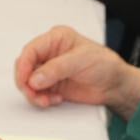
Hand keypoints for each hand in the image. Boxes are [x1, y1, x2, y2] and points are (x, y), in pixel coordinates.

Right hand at [12, 24, 139, 117]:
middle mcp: (49, 53)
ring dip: (34, 94)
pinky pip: (37, 93)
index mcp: (55, 39)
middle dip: (26, 83)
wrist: (115, 85)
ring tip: (47, 100)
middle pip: (25, 67)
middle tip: (34, 94)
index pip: (31, 50)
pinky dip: (41, 99)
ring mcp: (49, 70)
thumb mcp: (81, 60)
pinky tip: (54, 100)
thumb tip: (34, 78)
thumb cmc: (104, 64)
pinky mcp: (52, 85)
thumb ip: (57, 68)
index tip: (25, 80)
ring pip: (28, 82)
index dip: (24, 65)